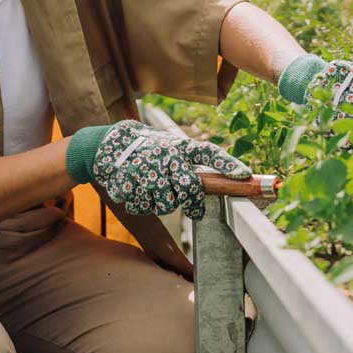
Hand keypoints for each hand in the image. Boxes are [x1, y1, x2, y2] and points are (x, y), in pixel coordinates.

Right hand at [74, 121, 250, 219]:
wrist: (108, 145)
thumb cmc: (149, 152)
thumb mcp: (171, 151)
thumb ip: (190, 170)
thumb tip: (208, 203)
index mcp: (179, 146)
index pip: (208, 152)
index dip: (227, 163)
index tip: (244, 175)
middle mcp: (165, 155)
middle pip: (187, 189)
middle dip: (189, 202)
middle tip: (189, 206)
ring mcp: (145, 168)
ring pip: (164, 204)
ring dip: (160, 203)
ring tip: (152, 189)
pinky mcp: (127, 181)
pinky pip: (141, 206)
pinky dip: (139, 203)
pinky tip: (135, 189)